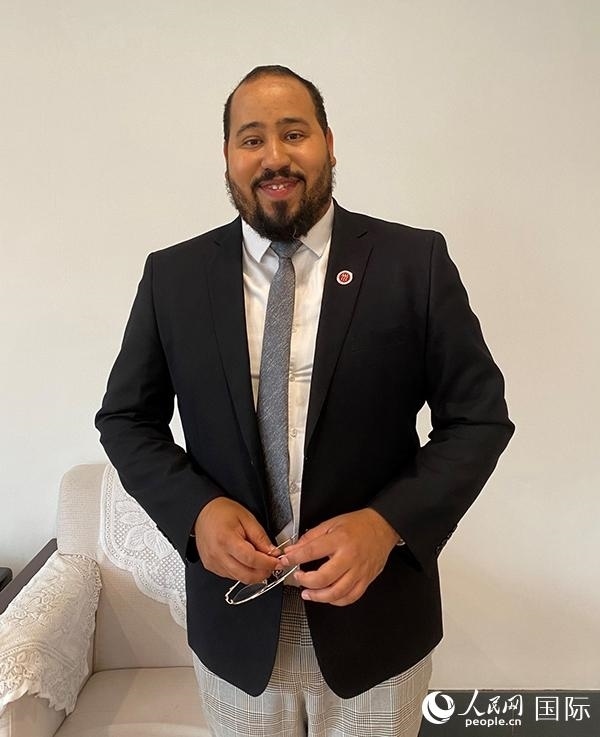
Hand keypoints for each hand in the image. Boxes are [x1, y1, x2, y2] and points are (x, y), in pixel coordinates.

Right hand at [194, 497, 281, 583]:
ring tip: (260, 561)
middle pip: (246, 575)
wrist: (202, 512)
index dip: (267, 564)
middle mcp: (217, 554)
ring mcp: (213, 563)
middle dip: (263, 573)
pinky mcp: (211, 567)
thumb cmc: (222, 512)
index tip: (278, 562)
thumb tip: (273, 553)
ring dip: (253, 574)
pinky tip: (246, 561)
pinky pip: (231, 576)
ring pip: (239, 578)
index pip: (251, 560)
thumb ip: (260, 537)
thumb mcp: (247, 518)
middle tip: (272, 565)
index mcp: (226, 540)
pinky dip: (242, 572)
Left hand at [280, 508, 399, 605]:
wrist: (383, 527)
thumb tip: (293, 549)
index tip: (285, 561)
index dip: (294, 558)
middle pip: (323, 578)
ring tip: (308, 593)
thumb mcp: (331, 524)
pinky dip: (336, 601)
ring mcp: (359, 571)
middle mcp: (350, 557)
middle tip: (298, 577)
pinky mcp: (366, 580)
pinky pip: (351, 597)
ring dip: (318, 596)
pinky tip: (327, 597)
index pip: (311, 552)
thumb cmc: (358, 525)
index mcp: (339, 540)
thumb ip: (310, 538)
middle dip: (305, 581)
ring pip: (337, 593)